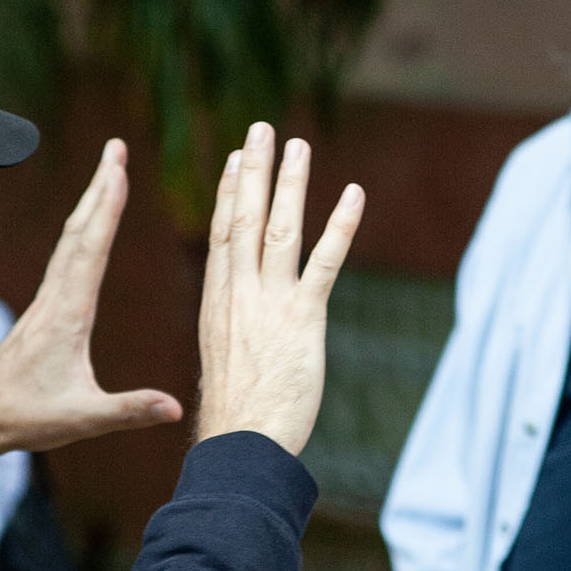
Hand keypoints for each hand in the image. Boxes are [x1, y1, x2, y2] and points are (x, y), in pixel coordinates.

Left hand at [0, 139, 183, 463]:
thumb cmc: (25, 419)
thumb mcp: (81, 419)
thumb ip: (129, 410)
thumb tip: (175, 407)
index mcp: (67, 316)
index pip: (91, 250)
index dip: (107, 208)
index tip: (120, 170)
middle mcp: (54, 300)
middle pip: (79, 232)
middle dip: (100, 187)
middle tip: (116, 147)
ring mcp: (45, 303)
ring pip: (70, 241)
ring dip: (91, 203)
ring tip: (109, 172)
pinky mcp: (42, 312)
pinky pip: (64, 258)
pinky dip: (81, 231)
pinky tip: (87, 225)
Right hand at [193, 123, 364, 453]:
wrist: (241, 441)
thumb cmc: (235, 415)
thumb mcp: (224, 361)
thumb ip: (234, 331)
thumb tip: (239, 328)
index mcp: (218, 302)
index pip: (222, 235)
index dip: (226, 193)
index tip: (232, 159)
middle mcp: (239, 293)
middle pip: (244, 218)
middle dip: (252, 170)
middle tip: (260, 129)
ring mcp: (270, 302)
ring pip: (279, 229)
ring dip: (290, 183)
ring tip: (297, 145)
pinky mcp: (304, 317)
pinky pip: (325, 261)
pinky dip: (340, 225)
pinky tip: (353, 194)